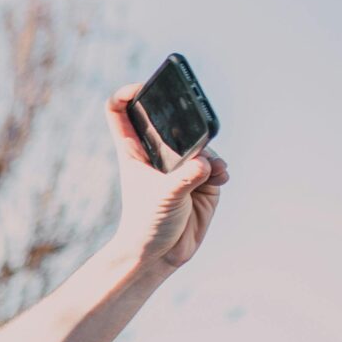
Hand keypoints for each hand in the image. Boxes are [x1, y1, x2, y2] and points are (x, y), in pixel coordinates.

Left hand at [105, 85, 228, 272]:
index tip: (141, 87)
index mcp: (134, 151)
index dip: (127, 95)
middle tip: (197, 132)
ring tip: (207, 173)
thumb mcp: (164, 197)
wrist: (161, 254)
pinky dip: (220, 170)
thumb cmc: (148, 225)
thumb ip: (186, 178)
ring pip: (201, 145)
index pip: (120, 113)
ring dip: (209, 156)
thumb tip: (206, 164)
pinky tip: (219, 179)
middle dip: (187, 124)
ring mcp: (182, 166)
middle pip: (171, 122)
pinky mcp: (202, 181)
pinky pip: (217, 165)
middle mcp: (158, 155)